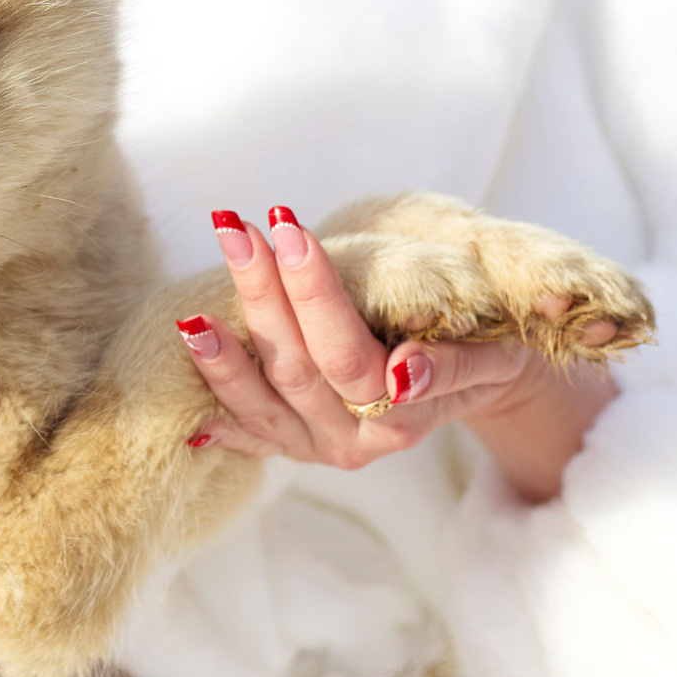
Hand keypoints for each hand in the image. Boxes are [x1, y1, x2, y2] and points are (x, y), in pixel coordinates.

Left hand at [181, 210, 616, 503]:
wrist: (476, 380)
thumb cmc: (482, 348)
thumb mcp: (489, 353)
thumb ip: (452, 366)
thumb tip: (406, 375)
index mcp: (402, 417)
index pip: (348, 353)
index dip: (315, 293)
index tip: (291, 230)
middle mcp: (355, 442)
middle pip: (297, 369)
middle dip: (262, 295)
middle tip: (236, 228)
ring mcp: (320, 448)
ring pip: (261, 403)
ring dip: (221, 356)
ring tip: (189, 310)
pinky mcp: (295, 446)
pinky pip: (248, 433)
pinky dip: (216, 407)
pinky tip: (187, 376)